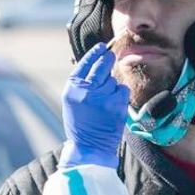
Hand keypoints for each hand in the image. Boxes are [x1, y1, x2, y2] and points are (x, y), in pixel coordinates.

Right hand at [60, 42, 128, 168]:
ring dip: (112, 86)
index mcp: (72, 89)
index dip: (95, 53)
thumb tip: (96, 62)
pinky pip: (122, 90)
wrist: (90, 147)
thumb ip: (81, 83)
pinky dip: (120, 95)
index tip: (102, 47)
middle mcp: (86, 90)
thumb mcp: (72, 101)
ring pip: (113, 79)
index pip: (85, 63)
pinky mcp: (116, 104)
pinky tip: (113, 106)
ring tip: (105, 101)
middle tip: (110, 56)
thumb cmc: (81, 124)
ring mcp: (102, 97)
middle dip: (107, 59)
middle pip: (102, 65)